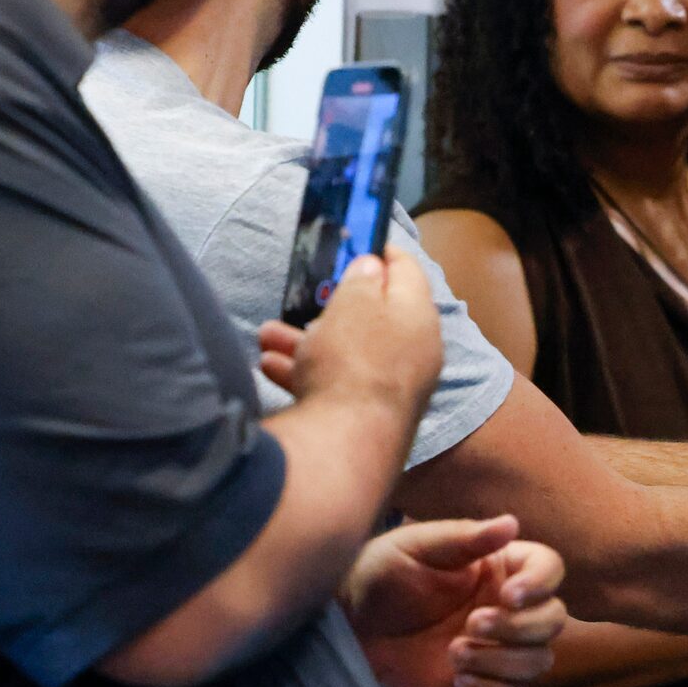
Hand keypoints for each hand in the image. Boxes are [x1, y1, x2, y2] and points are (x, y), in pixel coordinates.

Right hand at [256, 252, 443, 421]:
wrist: (347, 445)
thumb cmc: (354, 360)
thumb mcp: (353, 303)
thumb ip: (362, 279)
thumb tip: (373, 266)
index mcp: (420, 318)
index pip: (408, 272)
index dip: (382, 252)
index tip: (359, 241)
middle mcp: (414, 354)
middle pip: (373, 318)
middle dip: (331, 306)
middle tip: (307, 297)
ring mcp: (390, 388)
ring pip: (345, 353)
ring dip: (305, 340)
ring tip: (267, 334)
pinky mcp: (365, 417)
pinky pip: (333, 384)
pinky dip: (303, 373)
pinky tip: (270, 367)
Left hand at [343, 515, 567, 686]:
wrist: (348, 628)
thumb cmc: (380, 575)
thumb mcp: (417, 546)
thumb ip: (465, 536)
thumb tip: (511, 523)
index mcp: (500, 567)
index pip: (550, 569)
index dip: (541, 584)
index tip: (509, 595)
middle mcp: (508, 607)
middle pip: (554, 620)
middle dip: (518, 628)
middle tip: (470, 624)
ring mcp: (497, 647)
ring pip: (539, 661)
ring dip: (502, 661)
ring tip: (454, 653)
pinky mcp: (481, 683)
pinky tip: (459, 680)